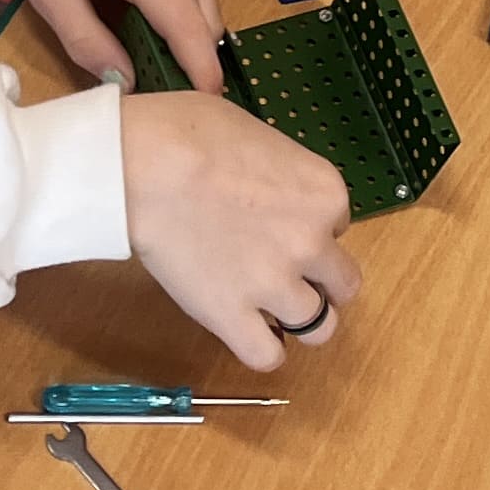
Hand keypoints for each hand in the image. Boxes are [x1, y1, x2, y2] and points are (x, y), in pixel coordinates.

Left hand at [0, 0, 222, 88]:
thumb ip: (85, 39)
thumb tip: (125, 82)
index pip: (187, 27)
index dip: (199, 72)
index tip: (203, 111)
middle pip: (204, 25)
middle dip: (189, 64)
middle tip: (158, 98)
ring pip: (207, 11)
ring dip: (187, 42)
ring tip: (153, 69)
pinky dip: (185, 20)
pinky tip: (152, 33)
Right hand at [118, 91, 357, 367]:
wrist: (145, 164)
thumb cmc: (190, 132)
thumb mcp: (258, 135)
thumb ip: (279, 171)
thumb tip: (266, 181)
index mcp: (325, 193)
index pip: (339, 225)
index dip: (310, 226)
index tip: (278, 222)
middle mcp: (313, 242)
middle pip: (344, 283)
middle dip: (321, 281)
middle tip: (287, 272)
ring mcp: (275, 285)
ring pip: (319, 328)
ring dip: (299, 320)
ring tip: (271, 309)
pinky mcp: (232, 316)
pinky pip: (266, 356)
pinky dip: (262, 349)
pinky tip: (246, 331)